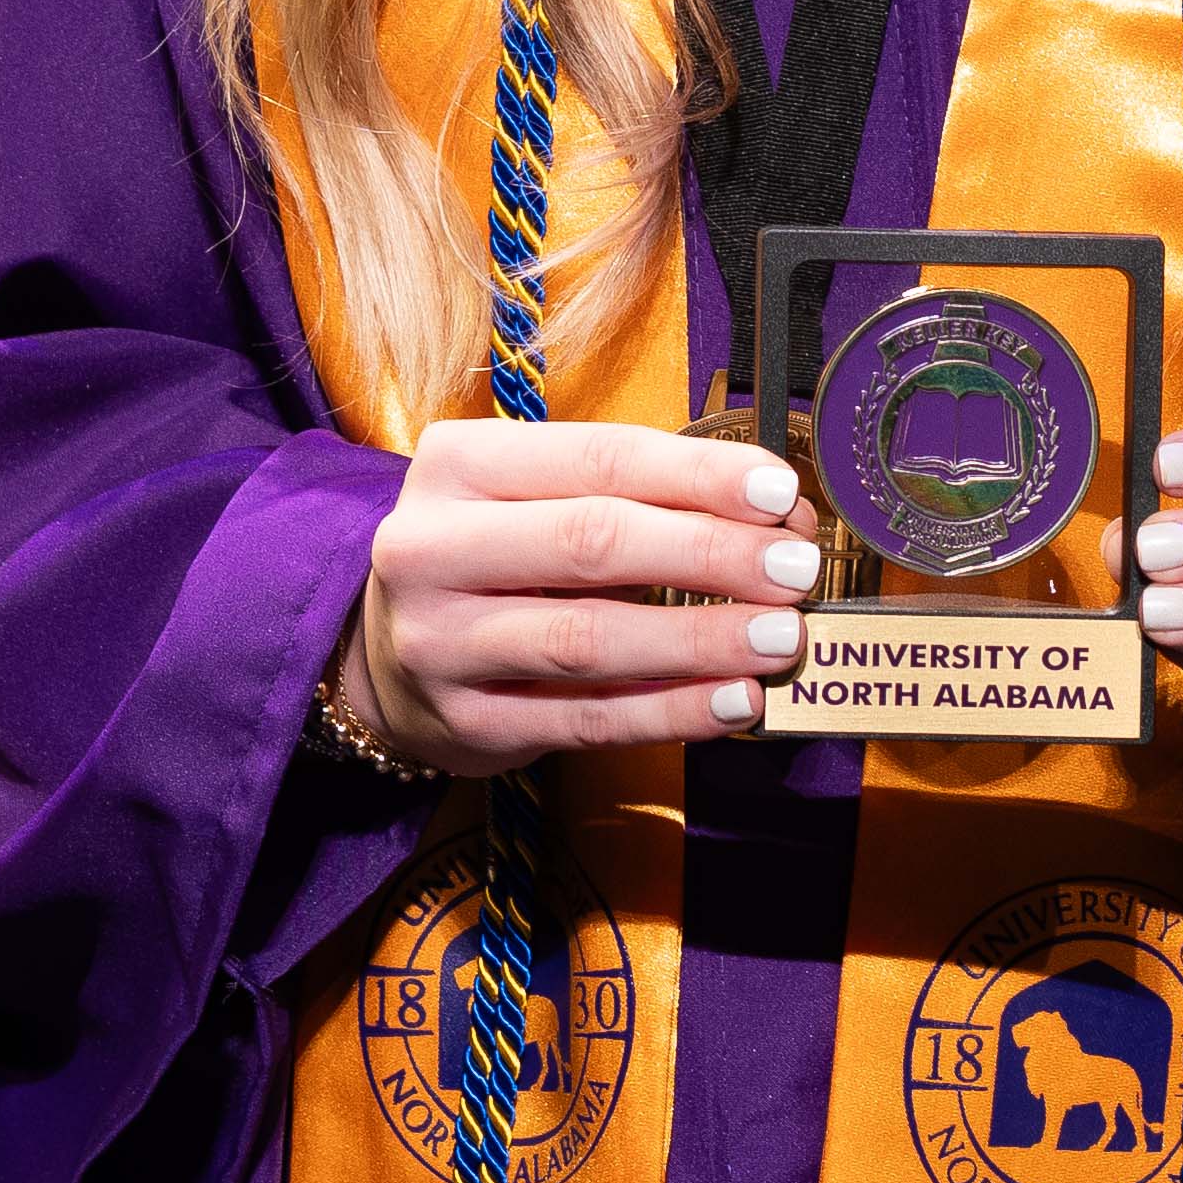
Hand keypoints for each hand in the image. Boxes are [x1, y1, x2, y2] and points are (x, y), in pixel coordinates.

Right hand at [344, 419, 804, 771]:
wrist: (387, 656)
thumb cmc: (496, 557)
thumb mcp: (536, 499)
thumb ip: (640, 497)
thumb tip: (774, 513)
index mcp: (458, 464)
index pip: (596, 459)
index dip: (696, 475)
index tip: (778, 490)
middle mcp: (430, 547)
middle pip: (592, 542)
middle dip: (709, 553)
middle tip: (794, 568)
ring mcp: (439, 642)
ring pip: (587, 638)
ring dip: (698, 640)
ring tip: (780, 638)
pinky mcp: (465, 723)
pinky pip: (586, 719)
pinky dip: (670, 711)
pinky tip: (734, 702)